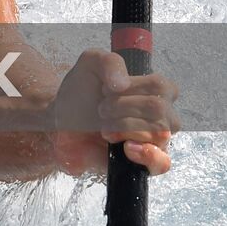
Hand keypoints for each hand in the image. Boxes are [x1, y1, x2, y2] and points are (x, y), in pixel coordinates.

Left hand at [49, 49, 178, 177]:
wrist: (63, 117)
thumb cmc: (83, 89)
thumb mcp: (91, 63)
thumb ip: (109, 62)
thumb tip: (122, 84)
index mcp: (155, 90)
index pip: (160, 86)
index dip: (130, 88)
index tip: (106, 89)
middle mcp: (162, 115)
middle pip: (158, 109)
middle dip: (122, 107)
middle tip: (101, 109)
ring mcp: (156, 139)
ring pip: (160, 134)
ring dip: (124, 127)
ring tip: (104, 127)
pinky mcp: (145, 161)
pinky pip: (163, 163)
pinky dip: (147, 154)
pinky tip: (127, 148)